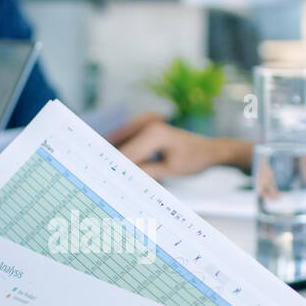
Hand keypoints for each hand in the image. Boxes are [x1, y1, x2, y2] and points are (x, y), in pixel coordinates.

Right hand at [108, 113, 249, 179]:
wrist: (208, 150)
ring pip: (119, 142)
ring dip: (112, 157)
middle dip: (109, 162)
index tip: (101, 183)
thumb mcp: (170, 170)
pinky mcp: (144, 127)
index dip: (113, 169)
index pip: (125, 155)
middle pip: (118, 146)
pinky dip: (120, 152)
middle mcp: (146, 124)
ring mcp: (144, 123)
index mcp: (153, 133)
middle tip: (97, 179)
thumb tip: (123, 179)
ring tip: (102, 173)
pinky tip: (114, 166)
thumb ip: (145, 173)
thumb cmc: (194, 159)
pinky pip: (126, 141)